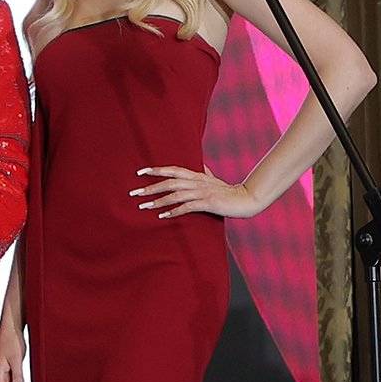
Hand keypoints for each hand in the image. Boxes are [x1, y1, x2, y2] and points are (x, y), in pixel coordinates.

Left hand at [133, 166, 262, 218]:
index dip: (157, 170)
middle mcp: (197, 182)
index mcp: (197, 176)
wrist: (246, 199)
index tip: (140, 172)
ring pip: (175, 195)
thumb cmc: (229, 191)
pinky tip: (163, 216)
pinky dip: (174, 211)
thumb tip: (201, 165)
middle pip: (169, 182)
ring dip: (158, 201)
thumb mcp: (214, 180)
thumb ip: (205, 173)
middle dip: (150, 187)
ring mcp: (202, 192)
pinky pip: (187, 207)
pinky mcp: (207, 203)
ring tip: (144, 206)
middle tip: (134, 193)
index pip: (173, 170)